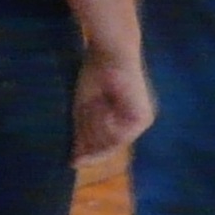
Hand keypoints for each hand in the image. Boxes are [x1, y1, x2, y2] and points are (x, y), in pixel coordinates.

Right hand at [71, 47, 154, 161]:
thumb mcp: (84, 107)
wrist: (110, 52)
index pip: (107, 146)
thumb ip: (82, 133)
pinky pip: (118, 133)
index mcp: (125, 121)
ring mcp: (142, 122)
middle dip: (91, 135)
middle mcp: (136, 124)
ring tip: (91, 104)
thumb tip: (74, 161)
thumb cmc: (96, 73)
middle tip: (82, 114)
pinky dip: (105, 123)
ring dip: (96, 126)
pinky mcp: (142, 118)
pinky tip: (101, 106)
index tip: (72, 162)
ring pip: (112, 142)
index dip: (91, 154)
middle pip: (108, 146)